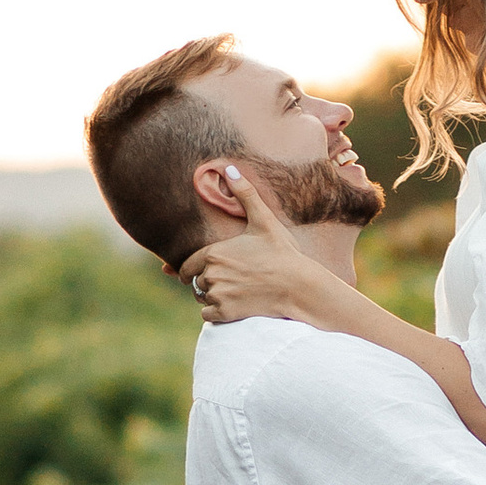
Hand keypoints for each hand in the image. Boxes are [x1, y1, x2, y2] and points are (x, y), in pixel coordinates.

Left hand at [179, 167, 351, 325]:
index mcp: (214, 252)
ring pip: (201, 299)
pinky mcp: (225, 313)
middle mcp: (211, 274)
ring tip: (235, 291)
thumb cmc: (282, 252)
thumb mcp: (264, 221)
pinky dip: (217, 313)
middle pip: (195, 283)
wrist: (298, 286)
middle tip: (229, 280)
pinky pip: (207, 316)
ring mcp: (218, 294)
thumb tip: (229, 167)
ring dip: (211, 297)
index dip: (194, 268)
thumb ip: (245, 194)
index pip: (186, 265)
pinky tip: (235, 305)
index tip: (206, 269)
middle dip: (206, 282)